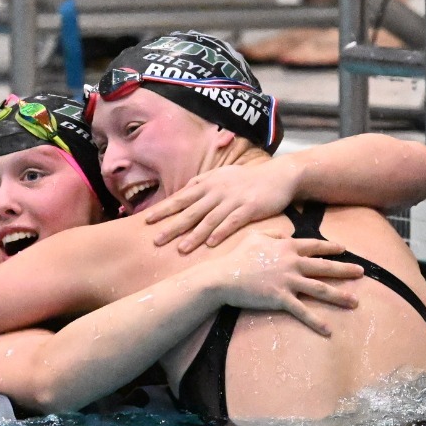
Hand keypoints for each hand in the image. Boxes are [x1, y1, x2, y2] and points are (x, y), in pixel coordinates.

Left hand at [146, 159, 300, 252]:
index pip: (181, 197)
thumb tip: (183, 193)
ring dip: (194, 235)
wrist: (277, 176)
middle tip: (156, 240)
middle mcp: (217, 191)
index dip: (164, 209)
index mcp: (208, 183)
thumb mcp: (221, 175)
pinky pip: (232, 222)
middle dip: (172, 226)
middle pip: (190, 211)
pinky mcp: (249, 208)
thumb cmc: (246, 179)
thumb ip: (202, 184)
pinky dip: (221, 232)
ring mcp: (233, 199)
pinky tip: (210, 244)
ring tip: (180, 249)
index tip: (147, 220)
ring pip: (209, 219)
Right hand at [199, 234, 361, 335]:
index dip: (331, 248)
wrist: (224, 276)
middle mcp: (292, 263)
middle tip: (362, 273)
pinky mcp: (280, 298)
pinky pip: (302, 311)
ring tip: (355, 302)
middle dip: (345, 270)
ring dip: (340, 296)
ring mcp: (288, 281)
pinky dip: (316, 322)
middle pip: (324, 267)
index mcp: (287, 247)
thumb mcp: (256, 237)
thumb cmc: (237, 256)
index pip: (315, 246)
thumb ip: (274, 235)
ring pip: (320, 289)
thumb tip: (286, 236)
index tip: (344, 249)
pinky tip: (329, 330)